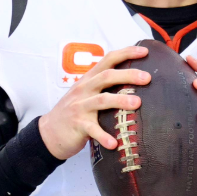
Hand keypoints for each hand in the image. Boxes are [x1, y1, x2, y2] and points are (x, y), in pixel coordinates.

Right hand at [37, 45, 150, 159]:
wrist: (49, 132)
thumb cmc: (75, 111)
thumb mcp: (86, 93)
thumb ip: (104, 85)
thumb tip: (135, 80)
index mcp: (89, 79)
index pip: (108, 60)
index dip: (126, 53)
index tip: (144, 52)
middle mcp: (84, 90)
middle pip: (106, 77)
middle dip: (128, 75)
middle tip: (147, 78)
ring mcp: (80, 107)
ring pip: (101, 100)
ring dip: (120, 101)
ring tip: (137, 104)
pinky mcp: (77, 125)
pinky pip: (92, 130)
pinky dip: (104, 136)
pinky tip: (115, 143)